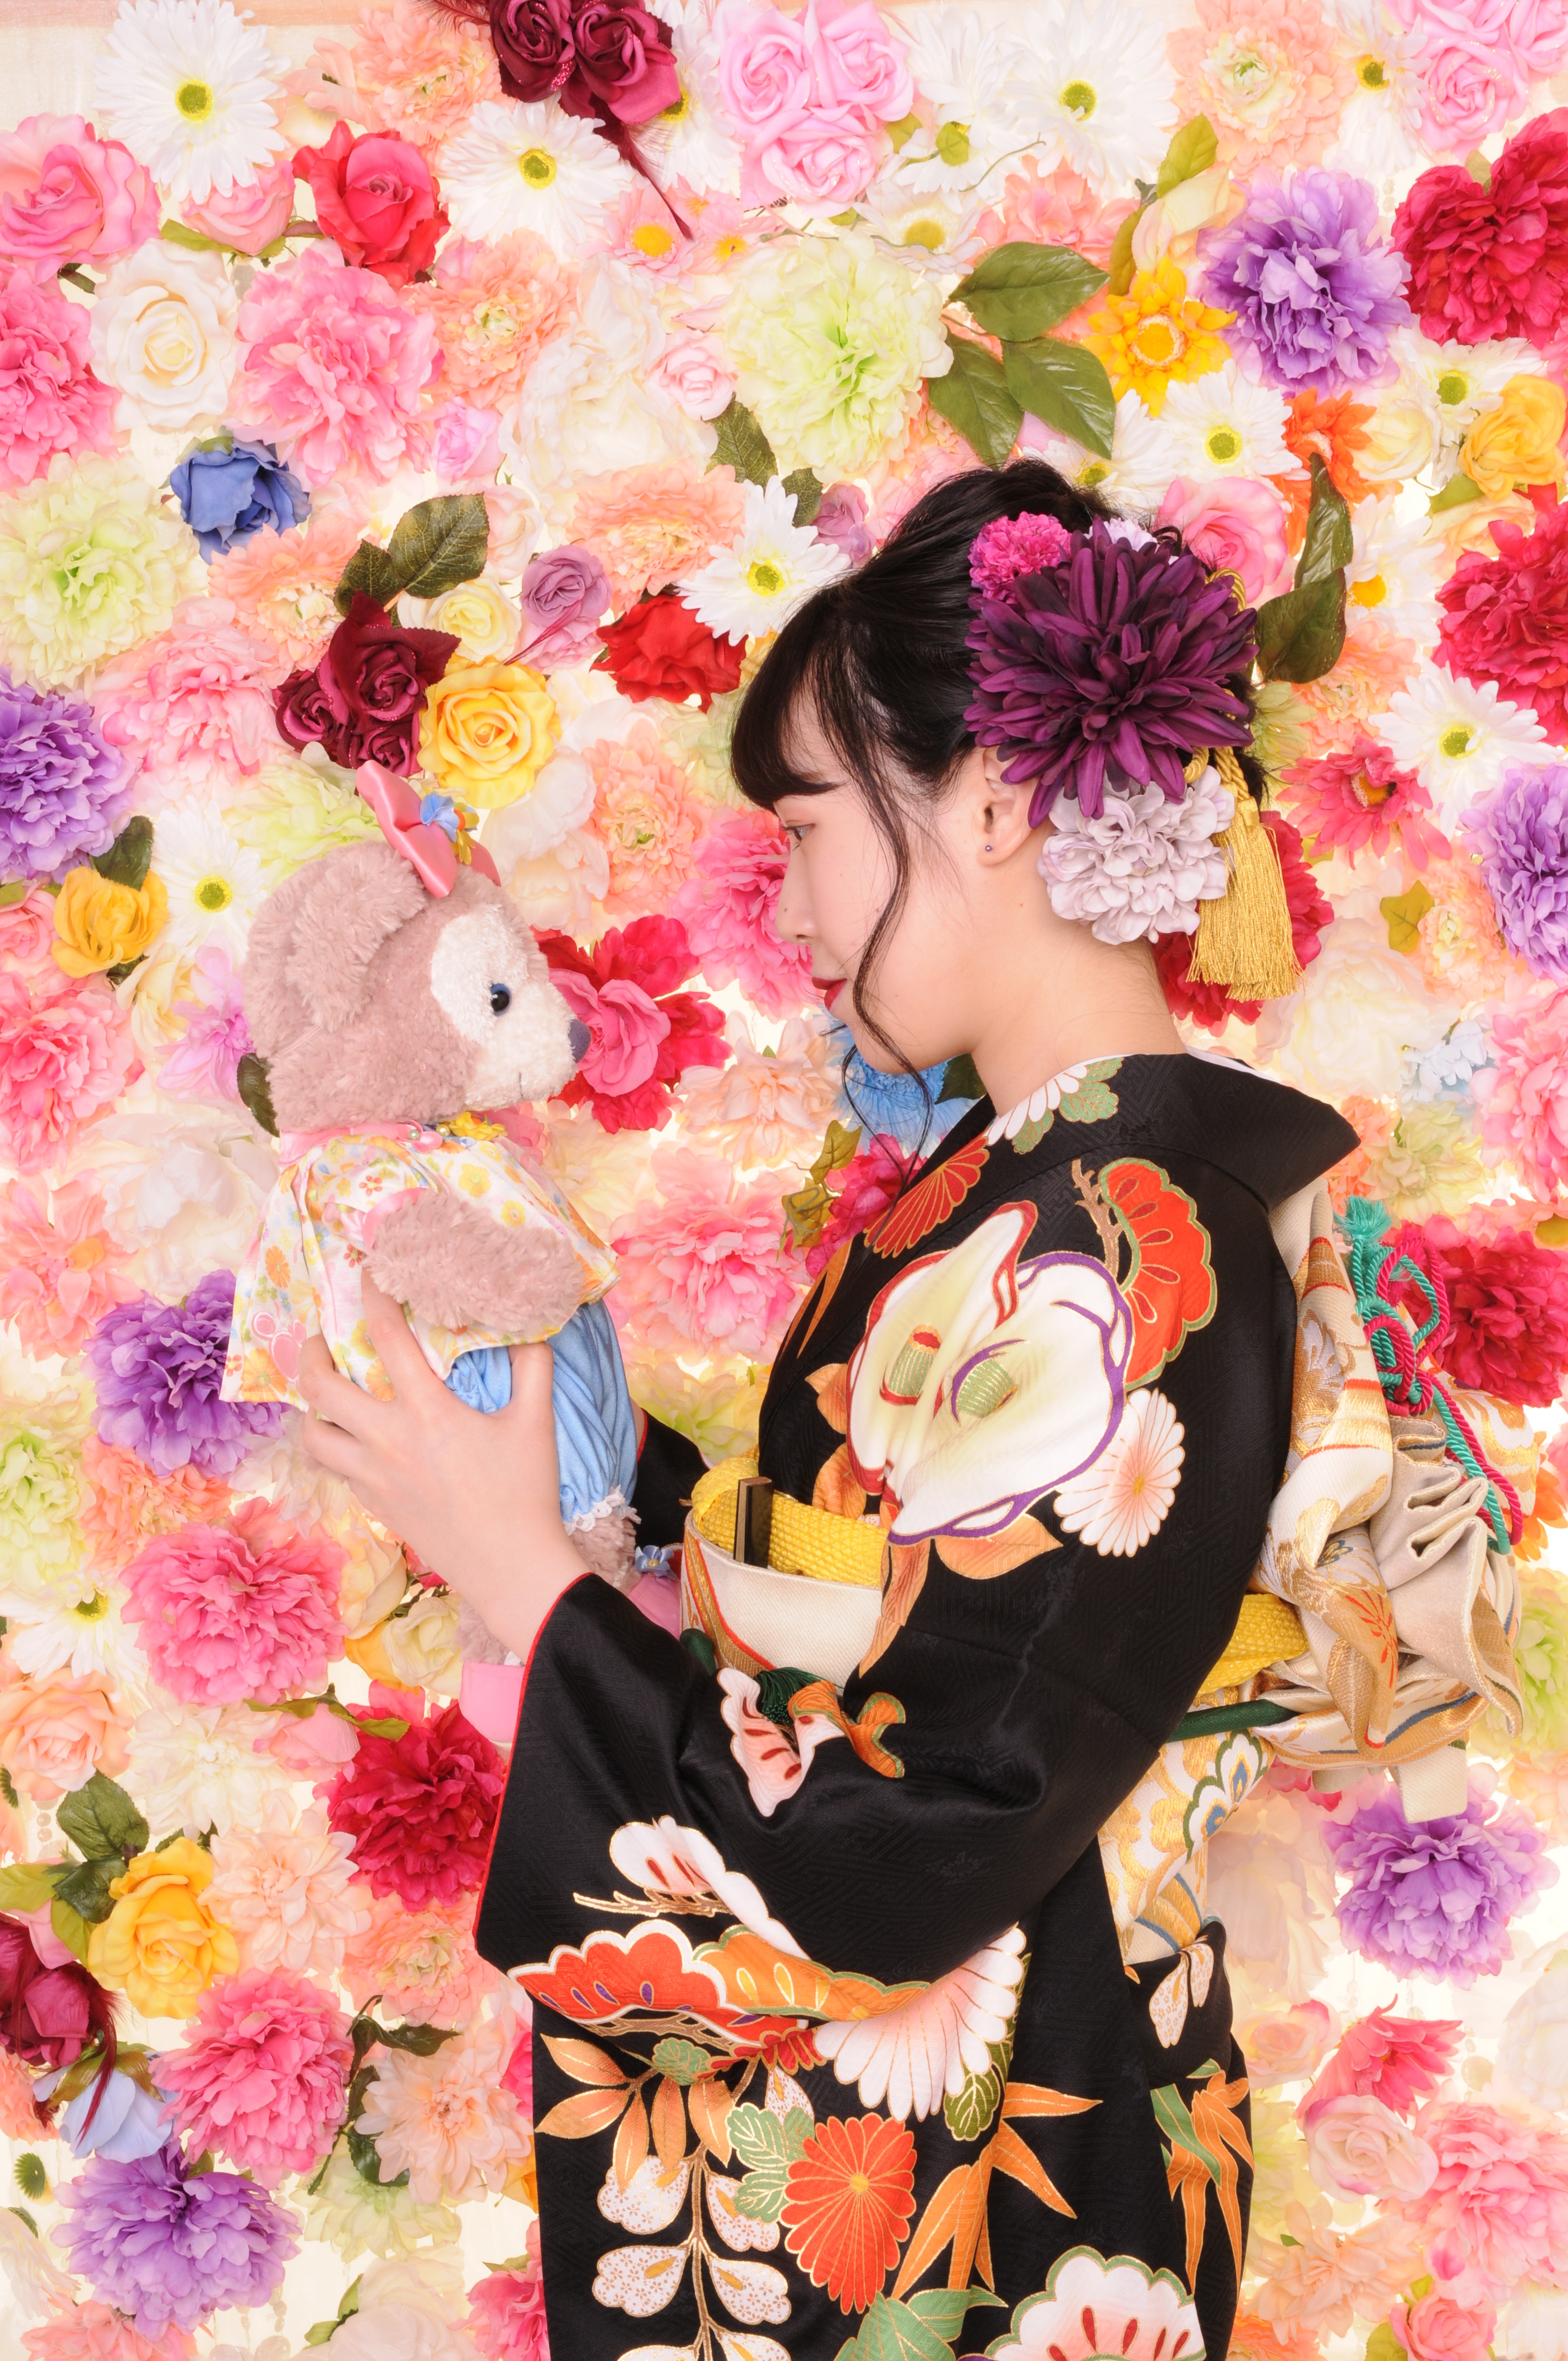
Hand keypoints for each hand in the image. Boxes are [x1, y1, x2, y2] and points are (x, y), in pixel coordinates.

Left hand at [297, 1276, 588, 1659]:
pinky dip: (331, 1444)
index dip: (373, 1295)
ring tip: (321, 1389)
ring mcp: (373, 1476)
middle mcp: (387, 1440)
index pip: (385, 1336)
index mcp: (426, 1411)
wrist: (510, 1568)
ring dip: (310, 1405)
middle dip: (313, 1350)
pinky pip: (334, 1467)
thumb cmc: (526, 1492)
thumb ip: (532, 1363)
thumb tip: (532, 1320)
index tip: (368, 1272)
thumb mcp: (536, 1421)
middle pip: (321, 1384)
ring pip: (313, 1433)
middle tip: (321, 1336)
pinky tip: (349, 1436)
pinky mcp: (373, 1503)